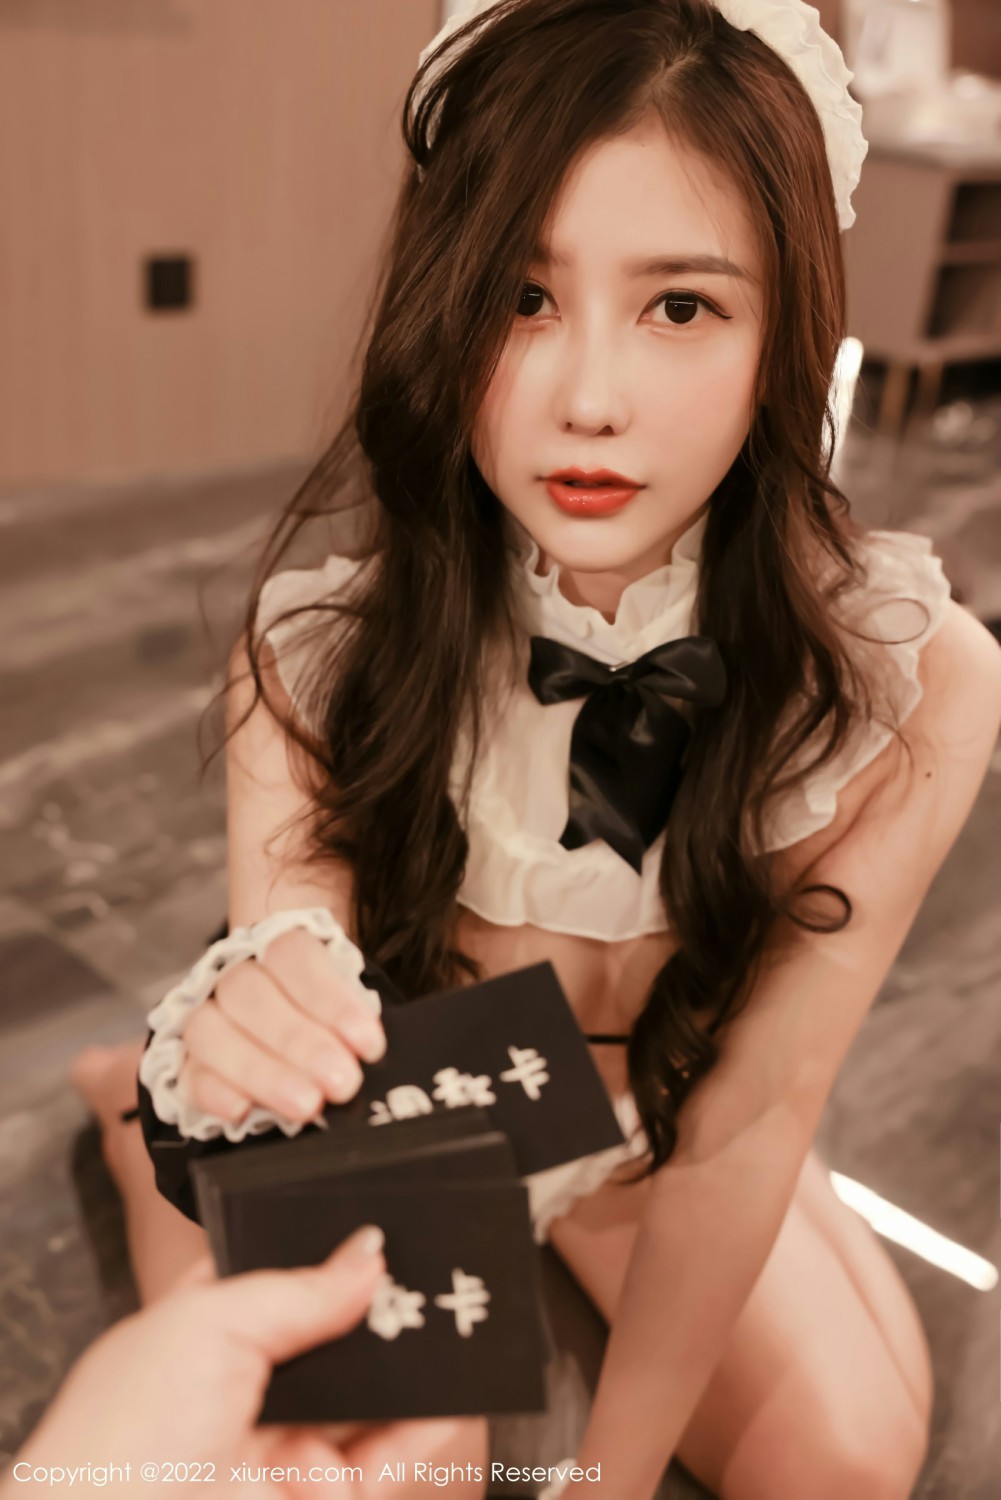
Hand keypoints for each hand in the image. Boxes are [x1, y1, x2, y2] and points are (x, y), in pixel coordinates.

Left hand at [8, 1227, 485, 1497]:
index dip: (323, 1253)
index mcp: (196, 1334)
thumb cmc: (117, 1441)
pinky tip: (451, 1394)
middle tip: (426, 1275)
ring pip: (364, 1397)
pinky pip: (384, 1459)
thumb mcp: (206, 1323)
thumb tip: (366, 1253)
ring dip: (408, 1363)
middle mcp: (239, 1391)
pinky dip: (423, 1427)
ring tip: (453, 1322)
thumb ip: (297, 1287)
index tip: (376, 1229)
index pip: (272, 1278)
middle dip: (377, 1309)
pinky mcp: (314, 1496)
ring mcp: (278, 1447)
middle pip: (328, 1337)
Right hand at [180, 929, 386, 1124]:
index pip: (295, 957)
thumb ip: (356, 1028)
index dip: (332, 1000)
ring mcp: (205, 1019)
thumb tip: (370, 1053)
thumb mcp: (350, 1016)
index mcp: (279, 952)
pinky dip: (214, 1092)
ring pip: (211, 1033)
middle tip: (342, 1082)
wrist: (292, 1039)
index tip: (369, 1045)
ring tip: (307, 1104)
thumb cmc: (330, 1025)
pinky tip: (242, 1110)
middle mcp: (235, 977)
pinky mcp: (189, 1064)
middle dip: (299, 1042)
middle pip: (251, 994)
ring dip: (261, 1071)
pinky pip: (189, 1074)